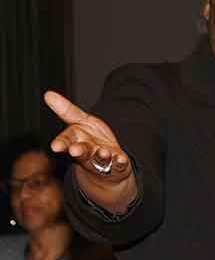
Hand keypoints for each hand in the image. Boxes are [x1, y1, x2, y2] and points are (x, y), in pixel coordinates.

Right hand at [44, 90, 136, 212]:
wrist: (109, 160)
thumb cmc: (91, 139)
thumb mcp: (80, 121)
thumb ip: (66, 110)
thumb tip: (48, 94)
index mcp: (75, 141)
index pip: (66, 141)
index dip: (61, 144)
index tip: (56, 146)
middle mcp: (88, 153)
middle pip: (82, 152)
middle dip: (79, 151)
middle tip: (75, 150)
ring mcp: (103, 161)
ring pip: (100, 160)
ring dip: (101, 156)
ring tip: (104, 153)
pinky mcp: (118, 165)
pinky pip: (119, 165)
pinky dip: (120, 163)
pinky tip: (121, 159)